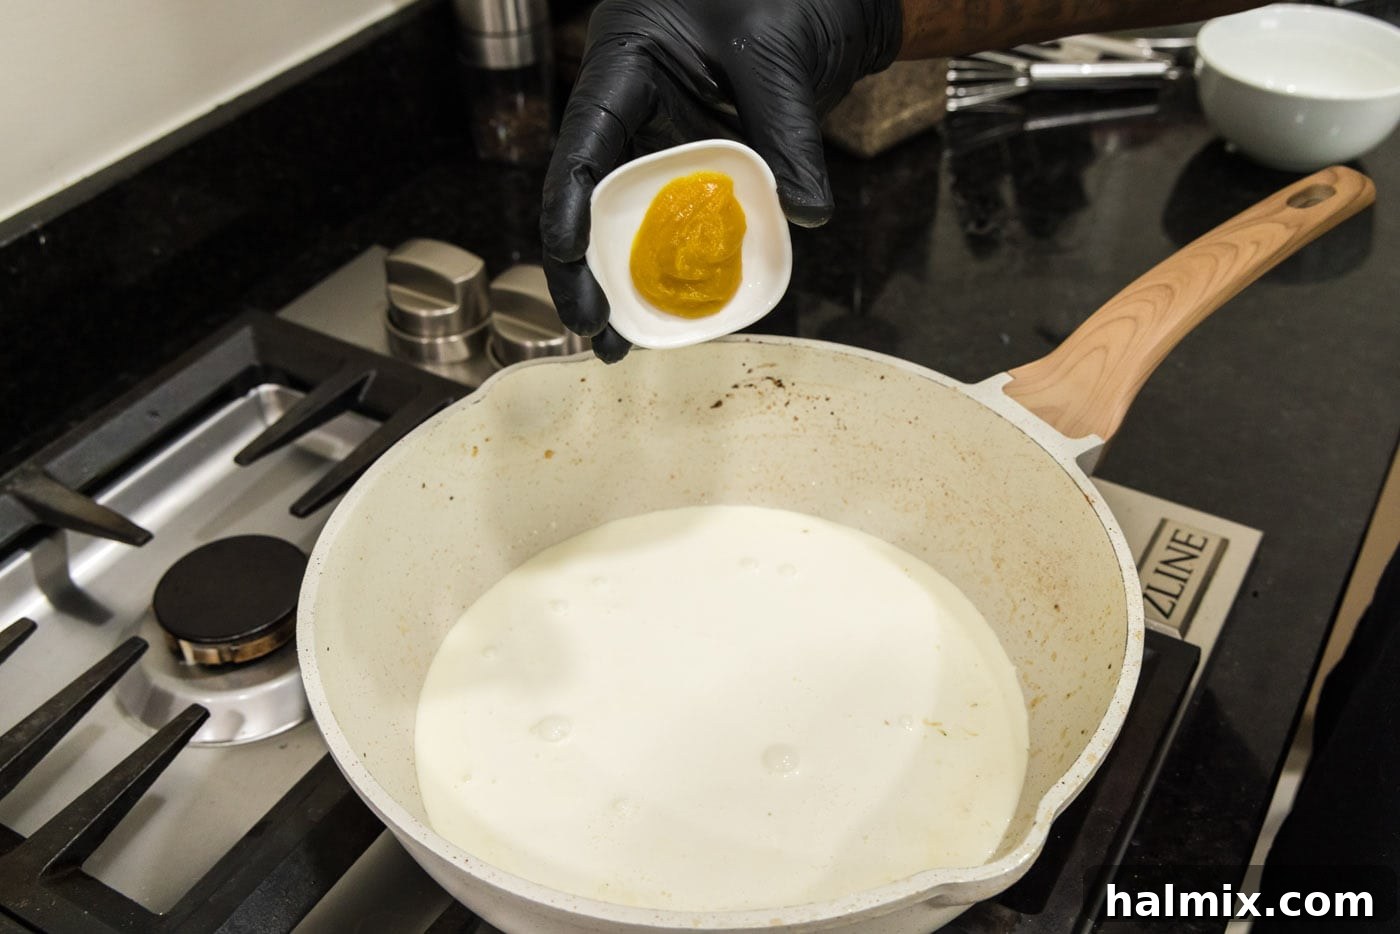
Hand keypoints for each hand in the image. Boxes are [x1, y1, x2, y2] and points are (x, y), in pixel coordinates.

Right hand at [540, 0, 903, 362]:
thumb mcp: (781, 58)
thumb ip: (788, 135)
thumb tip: (805, 214)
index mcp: (627, 59)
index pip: (582, 139)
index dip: (567, 203)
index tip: (568, 258)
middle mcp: (632, 100)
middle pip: (590, 192)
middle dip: (583, 267)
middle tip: (594, 329)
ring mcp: (661, 131)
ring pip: (625, 213)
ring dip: (622, 278)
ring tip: (622, 342)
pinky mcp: (694, 156)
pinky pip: (675, 215)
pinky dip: (673, 261)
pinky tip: (672, 306)